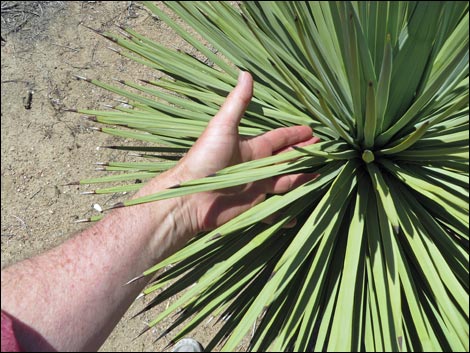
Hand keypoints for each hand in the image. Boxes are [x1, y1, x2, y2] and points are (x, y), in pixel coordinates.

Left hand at [171, 71, 318, 231]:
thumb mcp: (223, 127)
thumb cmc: (205, 159)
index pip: (279, 139)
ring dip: (301, 179)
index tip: (312, 131)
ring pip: (286, 182)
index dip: (295, 135)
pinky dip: (285, 212)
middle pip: (286, 160)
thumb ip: (238, 103)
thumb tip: (245, 72)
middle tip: (323, 151)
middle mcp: (257, 167)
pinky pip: (274, 210)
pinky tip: (297, 216)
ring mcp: (257, 187)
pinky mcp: (255, 206)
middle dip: (304, 155)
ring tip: (321, 175)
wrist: (190, 197)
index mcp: (252, 148)